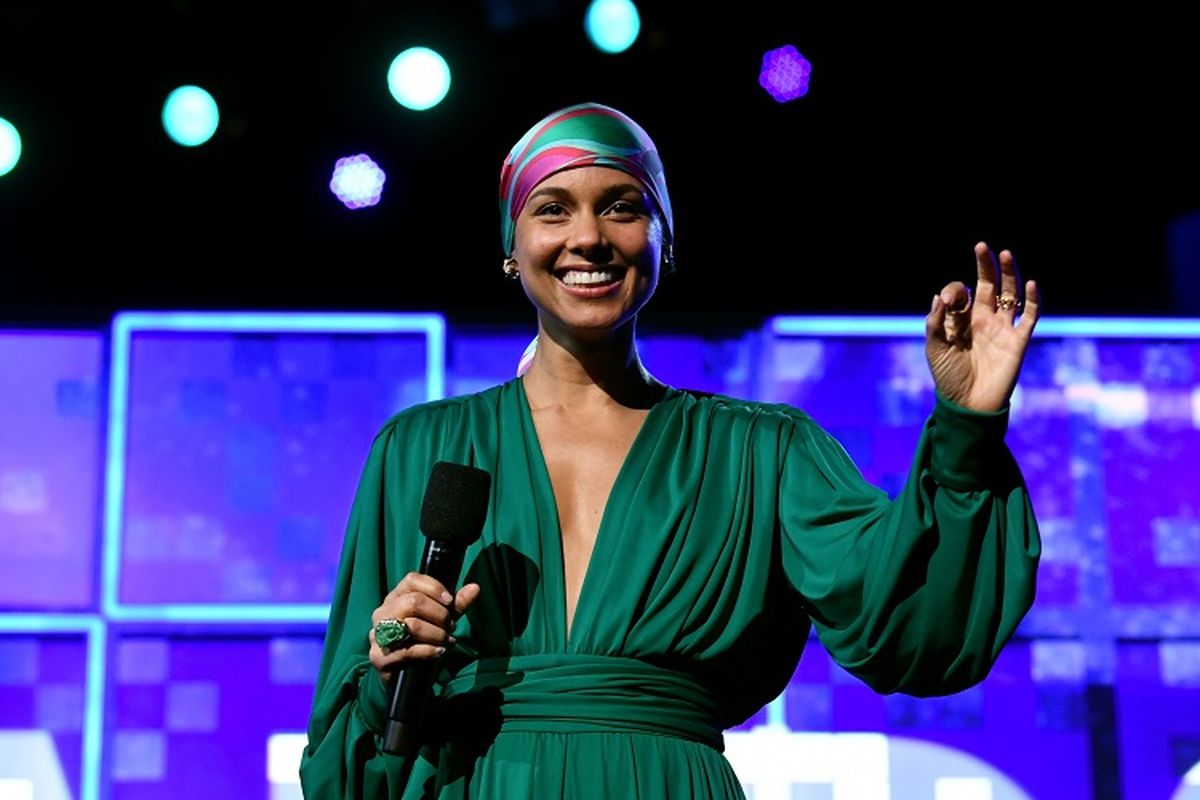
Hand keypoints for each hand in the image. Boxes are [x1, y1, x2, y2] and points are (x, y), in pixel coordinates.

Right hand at [368, 572, 480, 682]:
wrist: (405, 675)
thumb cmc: (421, 641)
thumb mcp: (441, 620)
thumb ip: (457, 604)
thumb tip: (475, 587)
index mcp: (396, 597)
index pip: (412, 580)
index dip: (434, 588)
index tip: (450, 601)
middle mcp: (383, 612)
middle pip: (414, 602)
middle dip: (440, 615)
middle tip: (451, 627)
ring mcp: (377, 634)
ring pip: (412, 625)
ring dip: (437, 634)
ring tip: (448, 640)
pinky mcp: (378, 656)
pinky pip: (407, 650)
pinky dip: (428, 650)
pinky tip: (439, 651)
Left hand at [926, 242, 1040, 411]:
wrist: (968, 404)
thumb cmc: (949, 377)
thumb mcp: (934, 348)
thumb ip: (935, 322)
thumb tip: (939, 297)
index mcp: (962, 320)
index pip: (962, 293)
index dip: (955, 291)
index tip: (949, 300)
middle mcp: (984, 320)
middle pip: (989, 286)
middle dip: (985, 266)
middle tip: (982, 247)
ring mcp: (1003, 328)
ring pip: (1010, 295)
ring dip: (1009, 275)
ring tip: (1004, 254)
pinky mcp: (1018, 341)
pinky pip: (1030, 316)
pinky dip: (1033, 300)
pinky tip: (1030, 284)